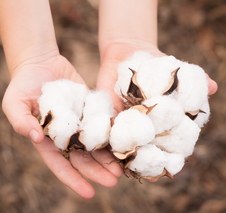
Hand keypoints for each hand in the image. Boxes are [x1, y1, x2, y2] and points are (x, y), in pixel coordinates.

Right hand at [2, 54, 121, 198]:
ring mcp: (80, 123)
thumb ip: (21, 121)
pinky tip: (123, 143)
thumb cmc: (24, 84)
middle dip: (97, 171)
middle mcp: (66, 135)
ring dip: (108, 158)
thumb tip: (35, 138)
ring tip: (122, 168)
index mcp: (48, 140)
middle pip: (83, 158)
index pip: (61, 164)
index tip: (89, 193)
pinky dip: (112, 135)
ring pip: (96, 145)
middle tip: (114, 181)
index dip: (74, 179)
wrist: (42, 64)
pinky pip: (103, 125)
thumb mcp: (15, 102)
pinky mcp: (90, 111)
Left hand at [96, 42, 217, 181]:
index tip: (174, 165)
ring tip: (129, 168)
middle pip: (149, 149)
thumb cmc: (155, 64)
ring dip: (129, 156)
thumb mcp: (174, 72)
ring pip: (128, 144)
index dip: (173, 155)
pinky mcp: (109, 116)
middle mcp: (145, 126)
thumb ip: (192, 82)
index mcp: (163, 121)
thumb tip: (213, 87)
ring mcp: (127, 123)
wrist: (128, 53)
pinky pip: (108, 131)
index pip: (171, 143)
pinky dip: (109, 141)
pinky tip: (109, 151)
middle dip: (150, 161)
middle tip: (150, 173)